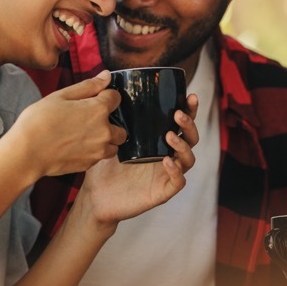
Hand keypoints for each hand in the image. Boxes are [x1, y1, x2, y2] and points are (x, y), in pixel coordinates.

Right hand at [9, 71, 124, 177]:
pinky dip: (93, 152)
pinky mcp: (89, 164)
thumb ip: (88, 86)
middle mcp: (104, 131)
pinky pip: (99, 157)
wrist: (27, 152)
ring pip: (114, 146)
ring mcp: (98, 151)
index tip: (93, 99)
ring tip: (85, 136)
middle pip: (121, 128)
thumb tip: (106, 76)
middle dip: (110, 123)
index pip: (116, 98)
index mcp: (98, 110)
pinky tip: (75, 147)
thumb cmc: (39, 121)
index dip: (105, 96)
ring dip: (106, 140)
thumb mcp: (61, 96)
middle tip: (89, 121)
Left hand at [76, 94, 199, 224]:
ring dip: (183, 146)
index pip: (180, 124)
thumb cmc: (104, 168)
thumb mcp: (108, 139)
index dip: (190, 110)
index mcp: (159, 143)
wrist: (95, 197)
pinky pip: (178, 182)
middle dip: (189, 125)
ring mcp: (166, 175)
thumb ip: (113, 117)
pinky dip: (176, 171)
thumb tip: (109, 87)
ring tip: (169, 135)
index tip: (190, 96)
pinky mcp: (162, 192)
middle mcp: (168, 157)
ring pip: (188, 160)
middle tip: (178, 114)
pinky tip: (166, 161)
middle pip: (191, 139)